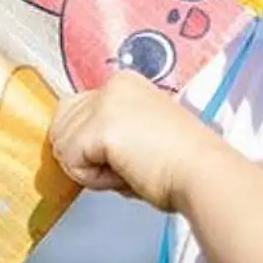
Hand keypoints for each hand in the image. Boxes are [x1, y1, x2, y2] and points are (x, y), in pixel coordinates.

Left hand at [49, 71, 222, 212]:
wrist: (203, 174)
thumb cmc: (182, 167)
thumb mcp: (138, 136)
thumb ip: (106, 135)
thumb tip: (74, 153)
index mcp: (124, 83)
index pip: (73, 113)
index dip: (90, 146)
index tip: (128, 154)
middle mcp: (112, 85)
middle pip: (60, 128)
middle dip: (86, 157)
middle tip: (129, 164)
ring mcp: (105, 102)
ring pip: (63, 147)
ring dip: (91, 170)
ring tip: (131, 167)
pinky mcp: (101, 126)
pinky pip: (71, 163)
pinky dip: (95, 179)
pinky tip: (126, 172)